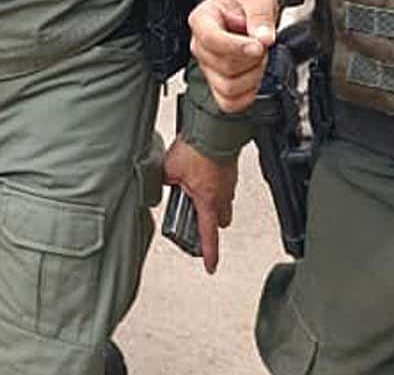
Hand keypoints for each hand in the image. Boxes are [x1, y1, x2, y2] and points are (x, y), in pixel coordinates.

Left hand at [164, 138, 238, 273]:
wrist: (214, 127)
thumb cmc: (198, 148)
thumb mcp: (170, 169)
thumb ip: (165, 180)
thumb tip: (163, 180)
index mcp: (208, 200)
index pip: (209, 235)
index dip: (209, 254)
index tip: (210, 265)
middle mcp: (223, 194)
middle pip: (221, 220)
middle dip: (211, 223)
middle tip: (198, 219)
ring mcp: (229, 180)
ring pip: (225, 201)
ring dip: (213, 201)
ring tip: (196, 191)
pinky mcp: (230, 167)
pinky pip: (225, 182)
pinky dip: (215, 182)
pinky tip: (202, 172)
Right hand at [189, 0, 279, 113]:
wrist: (247, 15)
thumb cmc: (245, 5)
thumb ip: (261, 15)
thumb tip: (263, 37)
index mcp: (202, 20)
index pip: (211, 39)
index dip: (236, 47)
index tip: (257, 46)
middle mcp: (199, 46)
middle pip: (224, 66)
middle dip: (252, 58)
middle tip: (261, 44)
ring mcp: (207, 68)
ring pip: (228, 87)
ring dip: (252, 75)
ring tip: (257, 58)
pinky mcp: (216, 85)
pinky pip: (229, 102)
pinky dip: (247, 94)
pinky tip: (254, 76)